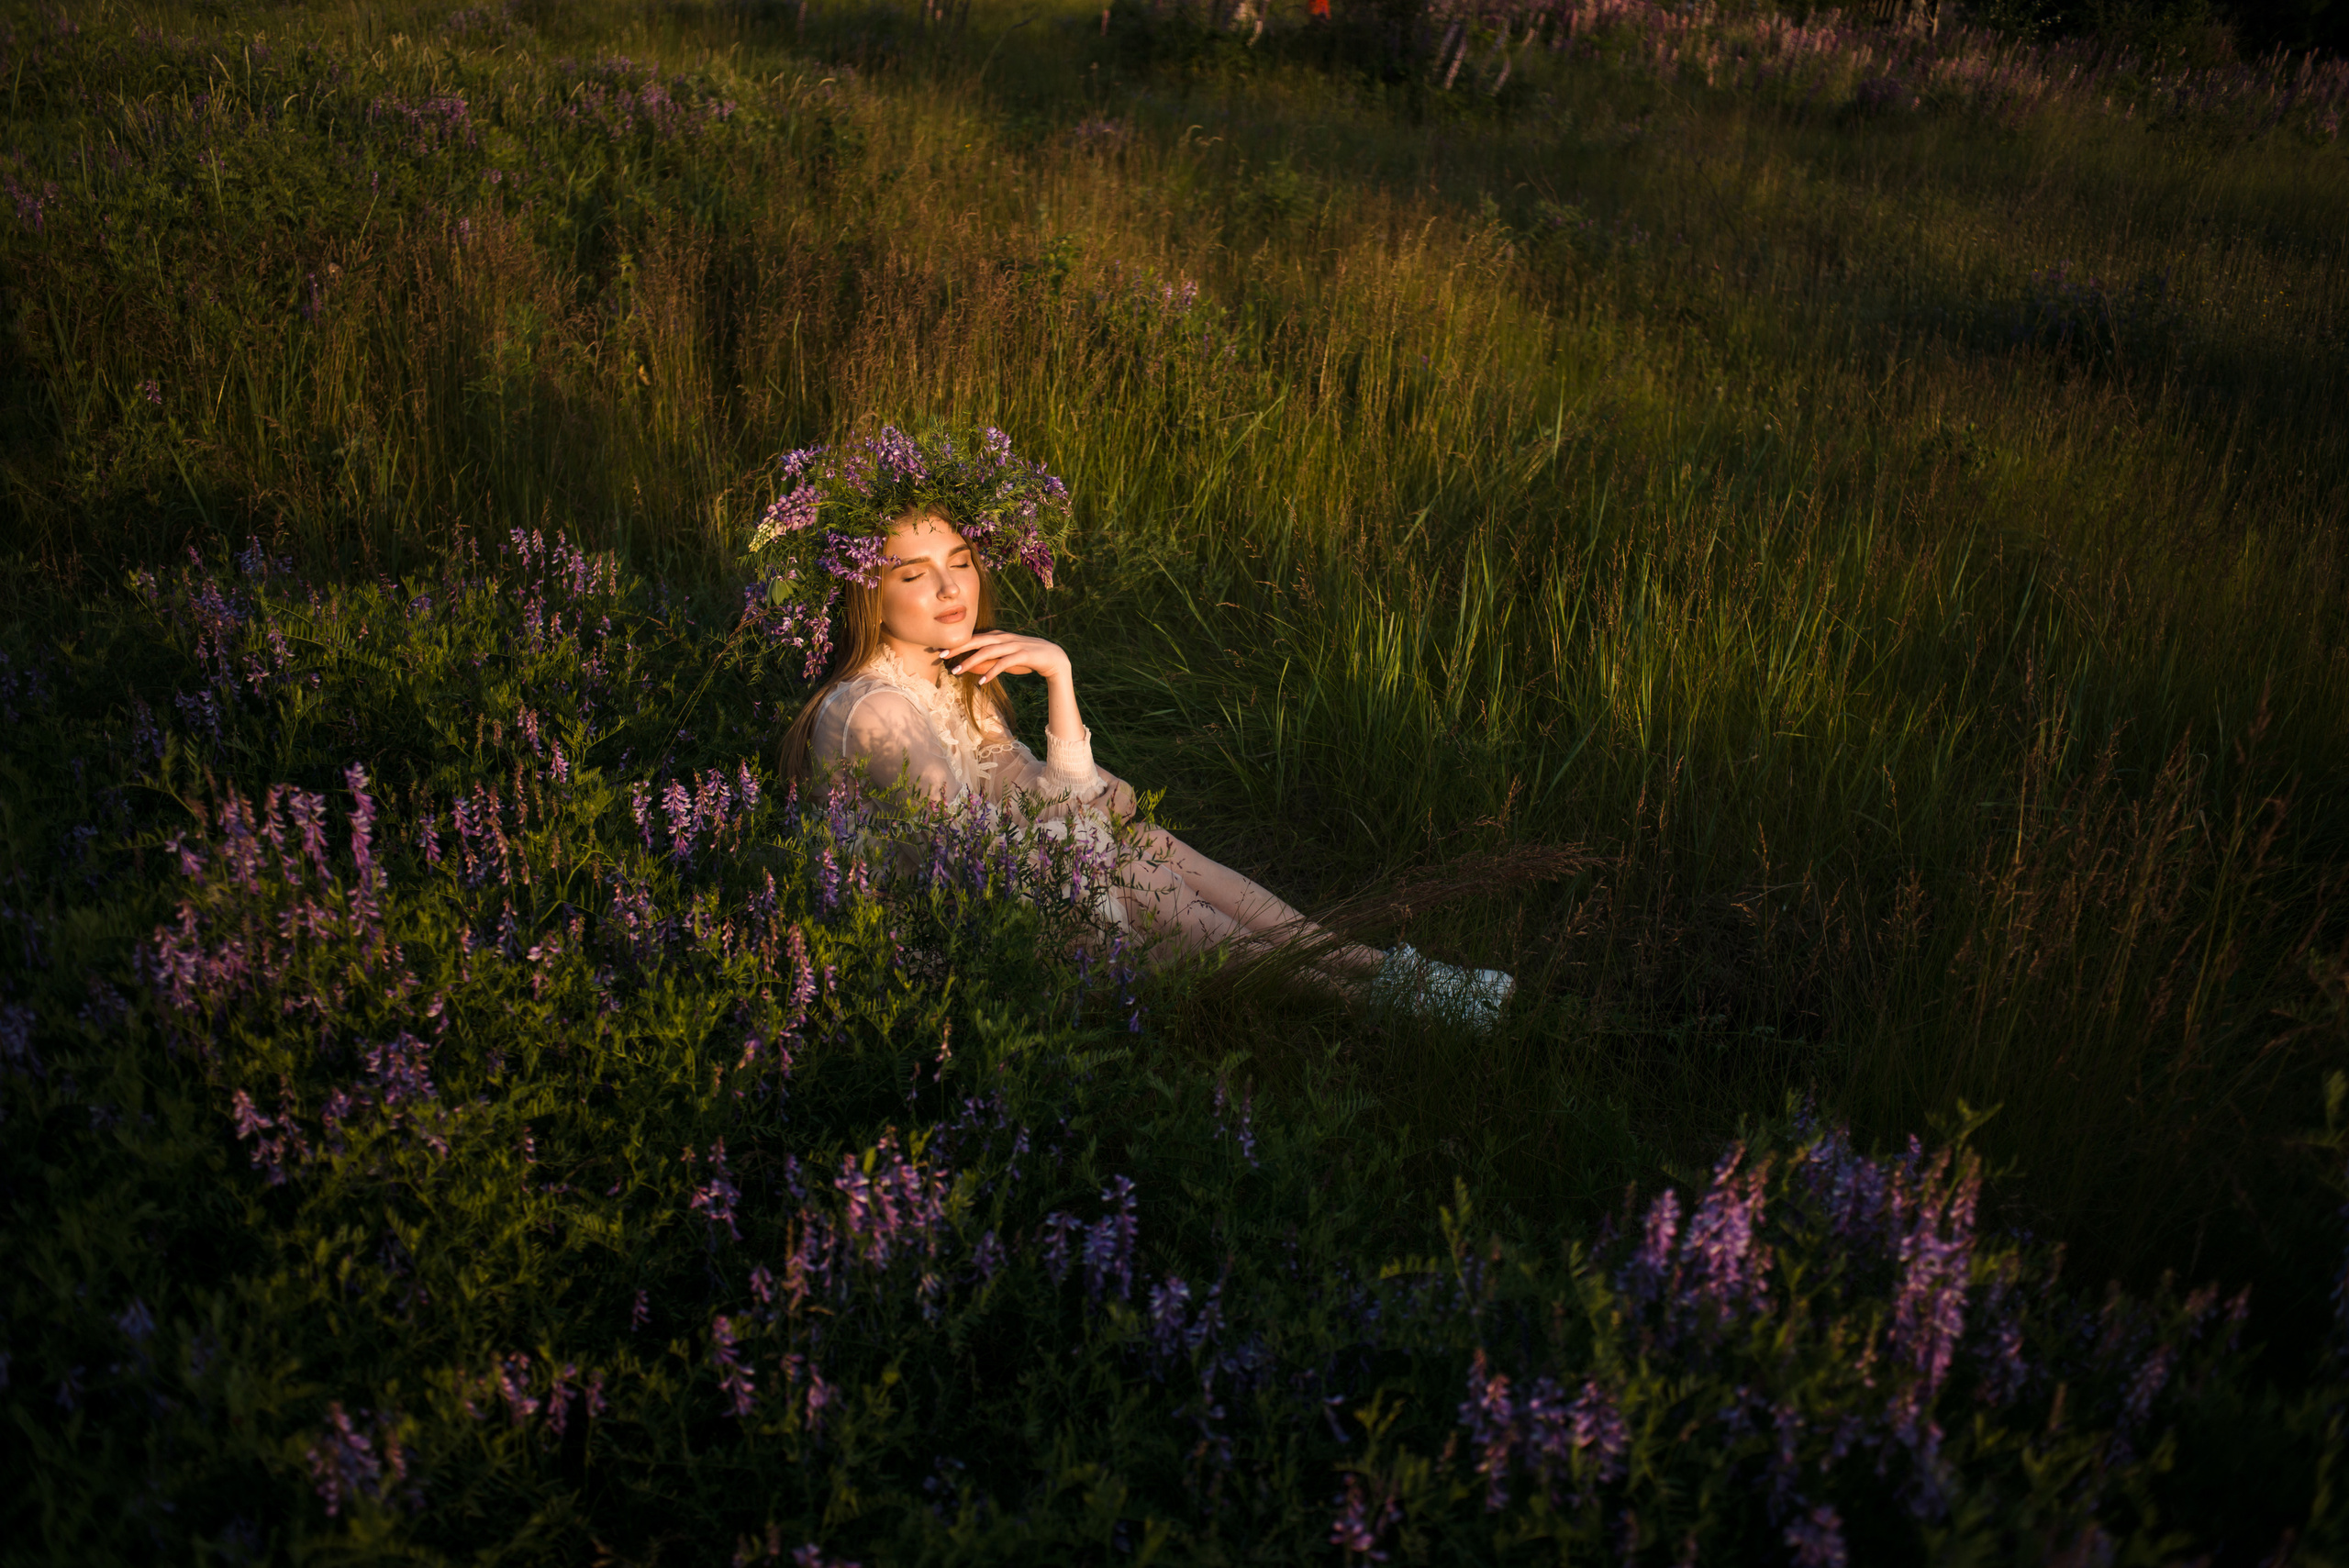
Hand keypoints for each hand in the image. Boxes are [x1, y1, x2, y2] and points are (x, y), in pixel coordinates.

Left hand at [942, 631, 1071, 685]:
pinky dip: (992, 672)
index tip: (940, 649)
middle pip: (976, 641)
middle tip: (941, 655)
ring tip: (957, 671)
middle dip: (958, 647)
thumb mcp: (1005, 657)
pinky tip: (982, 682)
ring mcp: (1013, 645)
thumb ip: (990, 659)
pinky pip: (1004, 663)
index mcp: (998, 636)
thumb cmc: (1027, 658)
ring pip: (987, 651)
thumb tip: (973, 665)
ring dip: (970, 661)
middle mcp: (1004, 638)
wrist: (1054, 658)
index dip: (957, 643)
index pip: (973, 637)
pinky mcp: (1023, 654)